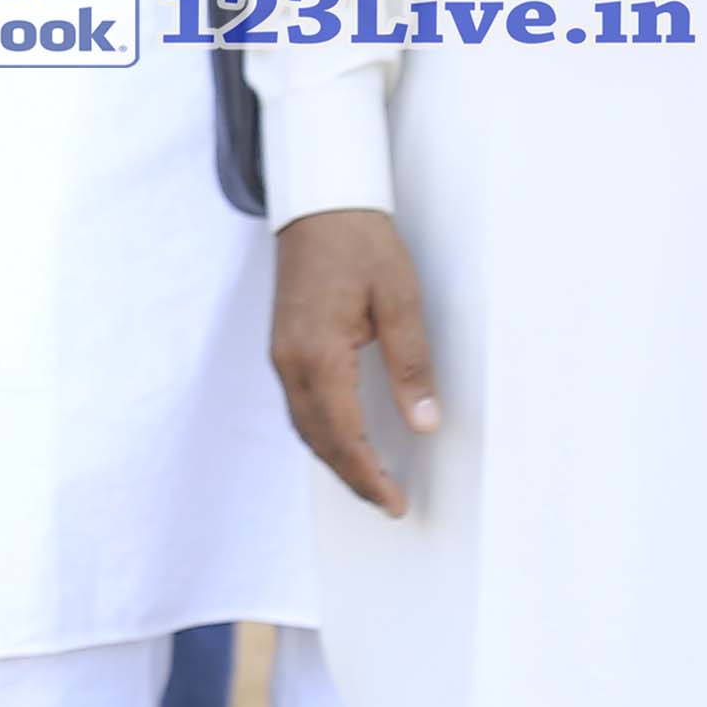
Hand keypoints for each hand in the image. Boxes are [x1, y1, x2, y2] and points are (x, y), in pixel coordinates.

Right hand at [269, 205, 439, 514]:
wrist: (320, 203)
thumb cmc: (362, 243)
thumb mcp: (400, 301)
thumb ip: (410, 366)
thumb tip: (423, 423)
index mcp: (318, 353)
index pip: (343, 434)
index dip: (369, 474)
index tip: (395, 502)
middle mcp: (290, 360)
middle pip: (318, 438)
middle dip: (352, 476)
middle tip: (388, 503)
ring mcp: (282, 353)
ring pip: (305, 425)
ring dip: (335, 457)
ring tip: (370, 480)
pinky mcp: (285, 345)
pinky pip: (300, 404)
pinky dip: (322, 432)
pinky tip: (344, 438)